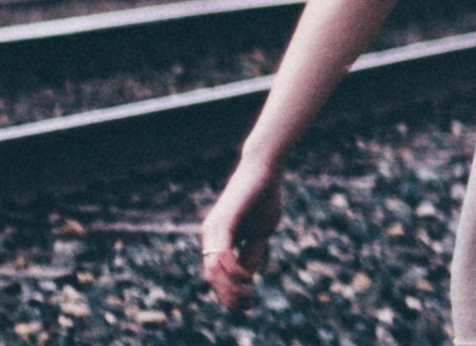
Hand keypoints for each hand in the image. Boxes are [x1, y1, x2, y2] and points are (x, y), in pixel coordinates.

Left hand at [200, 166, 283, 308]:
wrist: (265, 169)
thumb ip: (251, 252)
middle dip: (228, 295)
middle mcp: (211, 235)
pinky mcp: (223, 222)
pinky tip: (246, 278)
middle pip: (211, 275)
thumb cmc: (263, 198)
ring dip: (230, 287)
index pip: (216, 274)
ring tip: (247, 296)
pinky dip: (232, 269)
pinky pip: (222, 253)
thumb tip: (246, 277)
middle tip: (247, 306)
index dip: (228, 293)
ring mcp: (214, 228)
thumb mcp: (259, 232)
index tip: (245, 305)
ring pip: (213, 268)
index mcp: (218, 238)